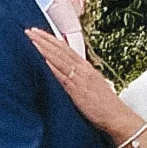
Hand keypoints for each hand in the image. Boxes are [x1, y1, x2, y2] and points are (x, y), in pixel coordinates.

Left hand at [28, 26, 135, 142]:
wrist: (117, 117)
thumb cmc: (106, 105)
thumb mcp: (93, 85)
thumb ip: (81, 77)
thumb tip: (68, 73)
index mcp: (86, 67)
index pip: (66, 48)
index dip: (52, 39)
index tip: (39, 32)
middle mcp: (83, 70)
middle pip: (61, 50)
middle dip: (44, 39)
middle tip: (30, 30)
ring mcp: (80, 79)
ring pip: (60, 59)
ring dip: (44, 48)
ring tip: (32, 39)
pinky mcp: (77, 91)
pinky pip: (63, 76)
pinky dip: (53, 67)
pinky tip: (43, 59)